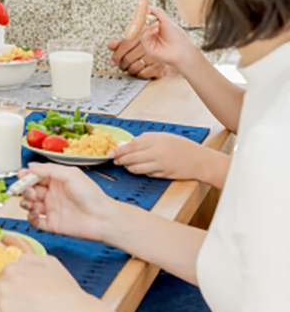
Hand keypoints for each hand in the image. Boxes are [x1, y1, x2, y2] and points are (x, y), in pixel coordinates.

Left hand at [0, 254, 95, 311]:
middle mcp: (3, 286)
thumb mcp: (48, 261)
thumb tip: (17, 260)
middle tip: (0, 297)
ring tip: (9, 309)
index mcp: (11, 270)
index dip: (4, 281)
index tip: (12, 287)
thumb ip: (28, 258)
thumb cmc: (63, 289)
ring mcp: (2, 305)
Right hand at [18, 163, 116, 241]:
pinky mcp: (52, 224)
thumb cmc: (92, 195)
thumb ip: (50, 169)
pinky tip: (34, 213)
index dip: (27, 176)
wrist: (103, 218)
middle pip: (30, 190)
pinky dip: (30, 217)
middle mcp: (52, 194)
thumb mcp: (71, 175)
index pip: (36, 176)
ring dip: (25, 202)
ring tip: (31, 201)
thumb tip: (31, 166)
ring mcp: (51, 209)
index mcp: (57, 181)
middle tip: (27, 190)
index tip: (21, 176)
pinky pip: (35, 221)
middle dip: (24, 189)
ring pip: (29, 205)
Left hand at [107, 36, 165, 78]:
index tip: (112, 63)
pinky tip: (140, 71)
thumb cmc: (146, 49)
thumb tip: (111, 45)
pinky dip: (139, 74)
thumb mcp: (133, 44)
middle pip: (127, 58)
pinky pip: (142, 74)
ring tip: (131, 68)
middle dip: (122, 65)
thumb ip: (121, 44)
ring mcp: (154, 55)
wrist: (165, 55)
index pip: (124, 46)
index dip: (116, 56)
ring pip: (134, 67)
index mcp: (141, 35)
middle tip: (123, 66)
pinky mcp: (159, 66)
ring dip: (130, 70)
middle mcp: (148, 44)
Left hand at [111, 132, 225, 181]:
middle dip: (120, 160)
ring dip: (129, 167)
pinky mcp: (163, 175)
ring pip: (137, 169)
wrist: (200, 160)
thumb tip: (130, 143)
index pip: (131, 145)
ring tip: (126, 165)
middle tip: (115, 160)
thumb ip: (147, 139)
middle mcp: (157, 153)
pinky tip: (141, 168)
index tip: (110, 153)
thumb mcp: (164, 137)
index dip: (118, 150)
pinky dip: (141, 172)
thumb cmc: (183, 146)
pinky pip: (147, 174)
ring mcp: (160, 165)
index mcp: (156, 140)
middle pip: (131, 158)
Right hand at [138, 6, 201, 71]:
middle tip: (147, 15)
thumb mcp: (168, 22)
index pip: (146, 21)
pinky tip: (156, 30)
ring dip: (147, 26)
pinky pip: (143, 38)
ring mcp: (149, 42)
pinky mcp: (148, 48)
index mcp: (156, 29)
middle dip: (144, 20)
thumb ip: (158, 13)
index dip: (144, 15)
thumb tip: (148, 7)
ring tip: (157, 25)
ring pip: (140, 31)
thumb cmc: (177, 37)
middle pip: (141, 26)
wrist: (182, 50)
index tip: (145, 9)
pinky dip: (148, 32)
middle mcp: (151, 35)